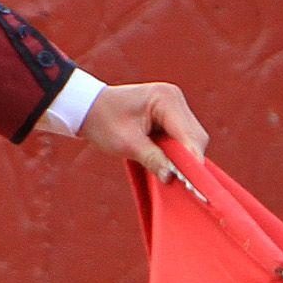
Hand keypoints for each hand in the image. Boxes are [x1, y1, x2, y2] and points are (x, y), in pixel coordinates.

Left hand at [77, 81, 209, 181]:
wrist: (87, 106)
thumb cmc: (102, 120)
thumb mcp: (125, 143)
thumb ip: (151, 159)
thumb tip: (170, 177)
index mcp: (165, 99)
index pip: (189, 135)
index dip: (192, 159)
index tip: (194, 183)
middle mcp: (174, 98)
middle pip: (195, 136)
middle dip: (189, 159)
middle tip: (184, 184)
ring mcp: (174, 105)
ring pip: (191, 138)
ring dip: (184, 156)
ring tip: (174, 174)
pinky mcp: (170, 114)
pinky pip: (182, 137)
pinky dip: (178, 151)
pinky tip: (169, 164)